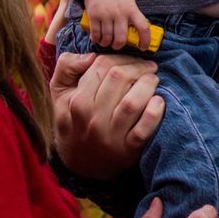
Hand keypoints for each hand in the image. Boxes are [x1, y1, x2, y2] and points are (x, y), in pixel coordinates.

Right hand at [51, 51, 162, 178]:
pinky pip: (144, 129)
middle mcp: (93, 118)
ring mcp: (111, 136)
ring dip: (148, 84)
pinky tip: (159, 101)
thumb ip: (67, 66)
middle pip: (119, 78)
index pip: (102, 66)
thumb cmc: (73, 119)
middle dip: (138, 66)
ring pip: (132, 102)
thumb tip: (90, 56)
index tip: (131, 60)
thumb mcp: (60, 92)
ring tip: (153, 80)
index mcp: (77, 101)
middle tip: (148, 67)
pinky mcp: (128, 150)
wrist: (80, 161)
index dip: (120, 57)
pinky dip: (155, 113)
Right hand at [83, 0, 153, 49]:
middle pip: (121, 39)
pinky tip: (97, 38)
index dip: (145, 40)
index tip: (143, 47)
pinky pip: (95, 33)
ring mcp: (106, 15)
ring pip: (107, 38)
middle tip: (117, 45)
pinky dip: (96, 39)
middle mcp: (119, 13)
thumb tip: (132, 30)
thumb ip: (131, 13)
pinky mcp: (93, 15)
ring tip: (106, 42)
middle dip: (119, 46)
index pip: (143, 28)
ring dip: (106, 43)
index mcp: (131, 9)